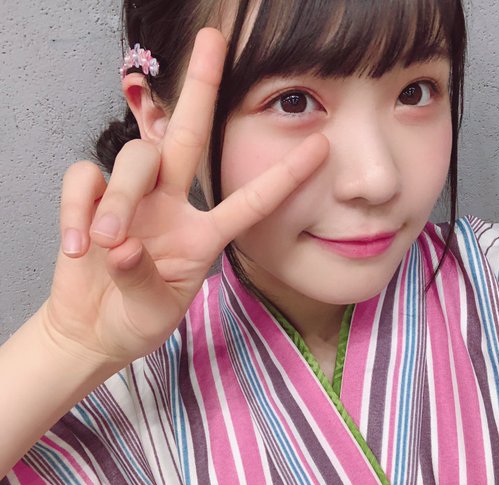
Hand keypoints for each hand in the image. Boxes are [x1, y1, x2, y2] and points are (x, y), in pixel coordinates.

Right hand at [43, 28, 328, 368]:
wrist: (93, 331)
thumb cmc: (137, 319)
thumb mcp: (155, 309)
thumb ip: (145, 281)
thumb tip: (125, 247)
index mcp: (204, 235)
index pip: (251, 201)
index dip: (285, 176)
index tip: (322, 145)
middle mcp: (172, 206)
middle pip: (188, 137)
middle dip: (200, 89)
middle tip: (214, 40)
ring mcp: (131, 201)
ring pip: (133, 160)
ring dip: (120, 197)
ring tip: (109, 242)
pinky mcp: (88, 201)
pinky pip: (82, 180)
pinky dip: (77, 208)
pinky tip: (79, 246)